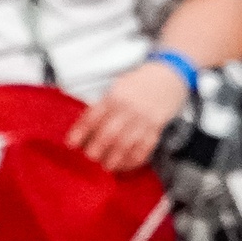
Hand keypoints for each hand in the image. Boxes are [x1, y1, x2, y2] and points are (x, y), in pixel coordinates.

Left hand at [68, 60, 188, 171]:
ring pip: (126, 144)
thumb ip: (104, 106)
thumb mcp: (118, 87)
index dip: (80, 133)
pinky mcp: (157, 127)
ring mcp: (144, 119)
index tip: (71, 145)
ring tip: (107, 167)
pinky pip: (145, 147)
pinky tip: (127, 165)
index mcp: (114, 97)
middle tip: (89, 160)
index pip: (93, 117)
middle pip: (108, 134)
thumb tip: (86, 129)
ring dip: (115, 159)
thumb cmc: (140, 82)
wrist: (170, 74)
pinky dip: (135, 159)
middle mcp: (128, 109)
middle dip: (96, 150)